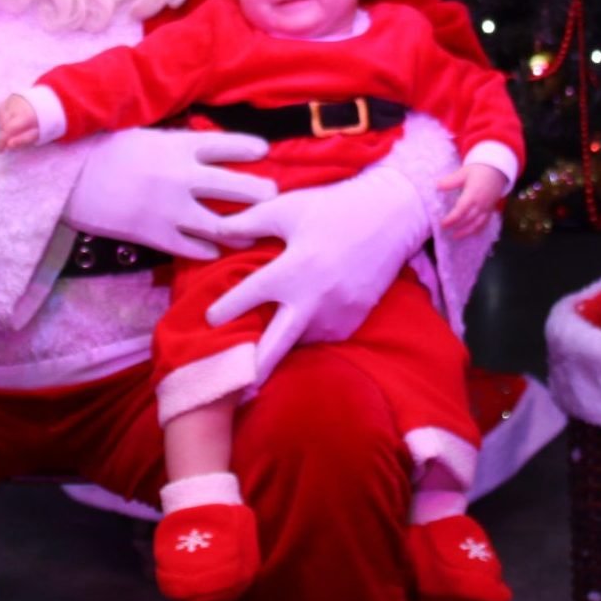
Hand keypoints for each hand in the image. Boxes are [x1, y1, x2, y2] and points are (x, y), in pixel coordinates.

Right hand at [0, 94, 39, 151]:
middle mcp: (15, 106)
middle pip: (3, 125)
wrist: (49, 103)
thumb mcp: (37, 134)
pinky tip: (9, 122)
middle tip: (11, 140)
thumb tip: (9, 146)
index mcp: (25, 116)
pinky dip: (2, 119)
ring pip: (0, 118)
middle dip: (4, 135)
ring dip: (3, 127)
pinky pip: (0, 111)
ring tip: (13, 131)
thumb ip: (23, 140)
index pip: (8, 130)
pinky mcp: (9, 98)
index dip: (1, 142)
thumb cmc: (43, 122)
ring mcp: (11, 101)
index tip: (0, 151)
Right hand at [62, 128, 273, 259]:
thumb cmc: (99, 151)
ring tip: (253, 233)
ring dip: (242, 229)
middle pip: (236, 187)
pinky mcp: (154, 233)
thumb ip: (172, 143)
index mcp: (178, 145)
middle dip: (260, 193)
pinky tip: (216, 251)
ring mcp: (169, 208)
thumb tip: (199, 149)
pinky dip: (207, 250)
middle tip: (272, 197)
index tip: (263, 152)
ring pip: (220, 224)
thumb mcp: (141, 135)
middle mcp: (182, 177)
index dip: (250, 149)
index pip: (227, 145)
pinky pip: (191, 247)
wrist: (66, 179)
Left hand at [203, 164, 428, 382]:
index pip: (247, 298)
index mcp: (291, 271)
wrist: (391, 215)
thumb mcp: (285, 208)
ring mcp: (336, 314)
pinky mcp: (354, 319)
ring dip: (281, 350)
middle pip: (276, 347)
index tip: (209, 320)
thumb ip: (246, 223)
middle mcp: (312, 300)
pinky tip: (295, 337)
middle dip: (253, 369)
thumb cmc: (333, 208)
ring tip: (259, 362)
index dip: (224, 311)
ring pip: (299, 343)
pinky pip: (323, 337)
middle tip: (234, 391)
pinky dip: (307, 338)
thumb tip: (214, 232)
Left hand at [438, 162, 506, 237]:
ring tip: (455, 237)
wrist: (498, 170)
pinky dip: (479, 229)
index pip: (461, 210)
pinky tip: (472, 234)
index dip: (452, 219)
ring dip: (467, 231)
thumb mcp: (463, 173)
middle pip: (469, 219)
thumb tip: (437, 186)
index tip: (442, 224)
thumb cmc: (478, 171)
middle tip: (444, 231)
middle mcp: (481, 203)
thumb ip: (450, 181)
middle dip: (457, 226)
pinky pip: (486, 222)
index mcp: (473, 194)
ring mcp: (487, 207)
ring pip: (478, 223)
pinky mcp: (491, 209)